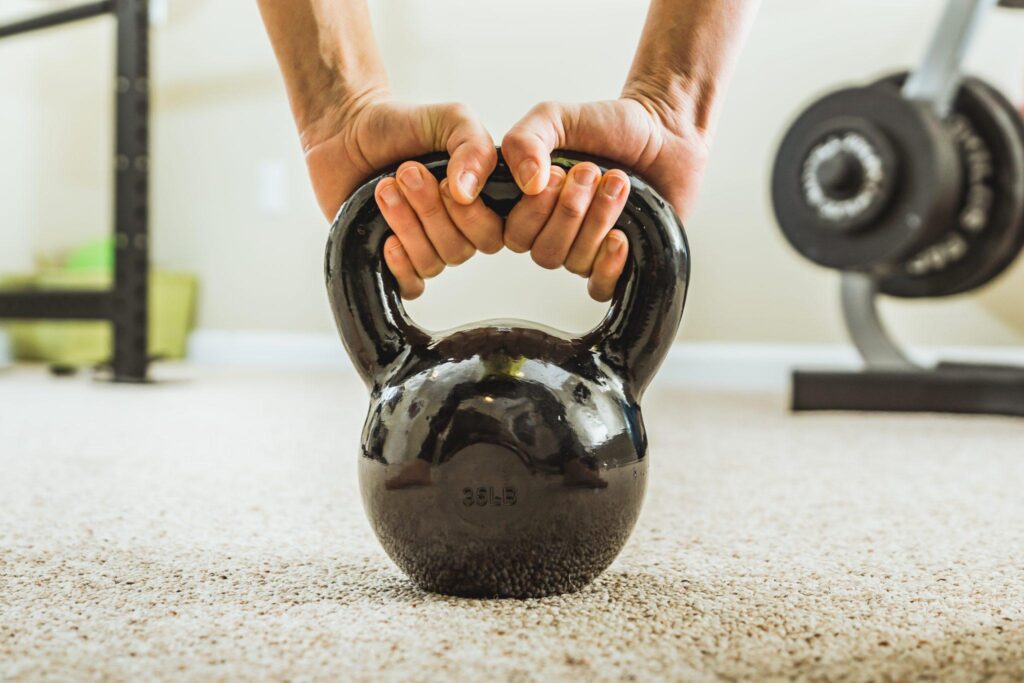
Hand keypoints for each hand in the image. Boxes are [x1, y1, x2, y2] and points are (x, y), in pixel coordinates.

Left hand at [302, 94, 502, 298]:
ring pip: (433, 263)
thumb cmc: (400, 124)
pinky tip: (387, 241)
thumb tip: (468, 193)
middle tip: (405, 173)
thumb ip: (472, 146)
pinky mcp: (392, 260)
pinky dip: (401, 268)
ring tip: (384, 189)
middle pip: (461, 250)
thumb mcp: (449, 119)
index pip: (493, 233)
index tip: (444, 180)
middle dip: (431, 213)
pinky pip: (411, 286)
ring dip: (407, 226)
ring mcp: (423, 245)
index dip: (470, 215)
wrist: (346, 130)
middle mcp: (455, 228)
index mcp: (478, 202)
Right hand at [501, 92, 710, 297]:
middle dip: (569, 211)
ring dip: (597, 221)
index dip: (534, 211)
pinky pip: (600, 288)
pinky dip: (608, 265)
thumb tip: (528, 185)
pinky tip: (621, 236)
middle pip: (544, 253)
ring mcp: (587, 251)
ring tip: (618, 183)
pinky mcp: (620, 263)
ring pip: (574, 263)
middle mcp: (556, 233)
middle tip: (592, 172)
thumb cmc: (610, 125)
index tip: (557, 174)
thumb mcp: (556, 117)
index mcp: (534, 206)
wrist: (664, 131)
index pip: (514, 234)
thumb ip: (525, 140)